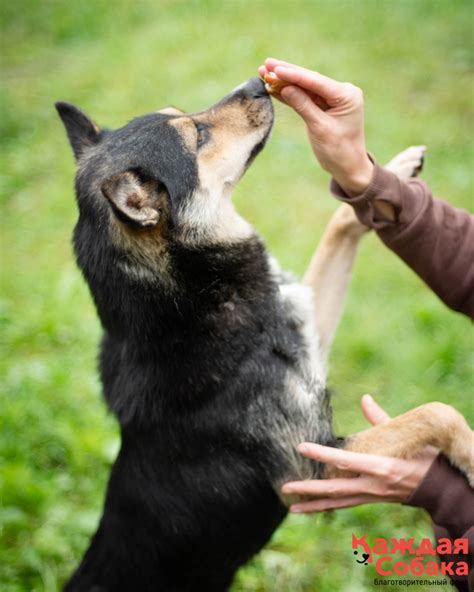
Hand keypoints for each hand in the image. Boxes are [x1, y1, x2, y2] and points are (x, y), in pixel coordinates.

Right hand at [258, 58, 373, 195]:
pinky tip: (273, 87)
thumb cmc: (339, 150)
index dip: (294, 75)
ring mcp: (331, 99)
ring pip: (304, 87)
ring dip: (284, 81)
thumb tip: (285, 88)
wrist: (347, 167)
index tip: (276, 69)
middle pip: (309, 80)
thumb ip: (304, 106)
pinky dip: (289, 94)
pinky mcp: (322, 107)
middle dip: (287, 73)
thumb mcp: (320, 128)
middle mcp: (340, 92)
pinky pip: (303, 98)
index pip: (316, 81)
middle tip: (266, 64)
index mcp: (346, 95)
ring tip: (264, 72)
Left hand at [281, 395, 437, 512]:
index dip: (321, 454)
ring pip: (337, 501)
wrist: (439, 488)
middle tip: (286, 486)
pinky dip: (325, 507)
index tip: (301, 448)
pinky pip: (343, 505)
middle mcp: (372, 484)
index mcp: (380, 466)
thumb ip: (380, 419)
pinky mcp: (369, 500)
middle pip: (334, 488)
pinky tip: (308, 509)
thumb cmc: (422, 457)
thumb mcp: (404, 438)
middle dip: (309, 488)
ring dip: (313, 502)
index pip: (344, 459)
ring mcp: (370, 495)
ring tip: (291, 503)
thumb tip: (364, 399)